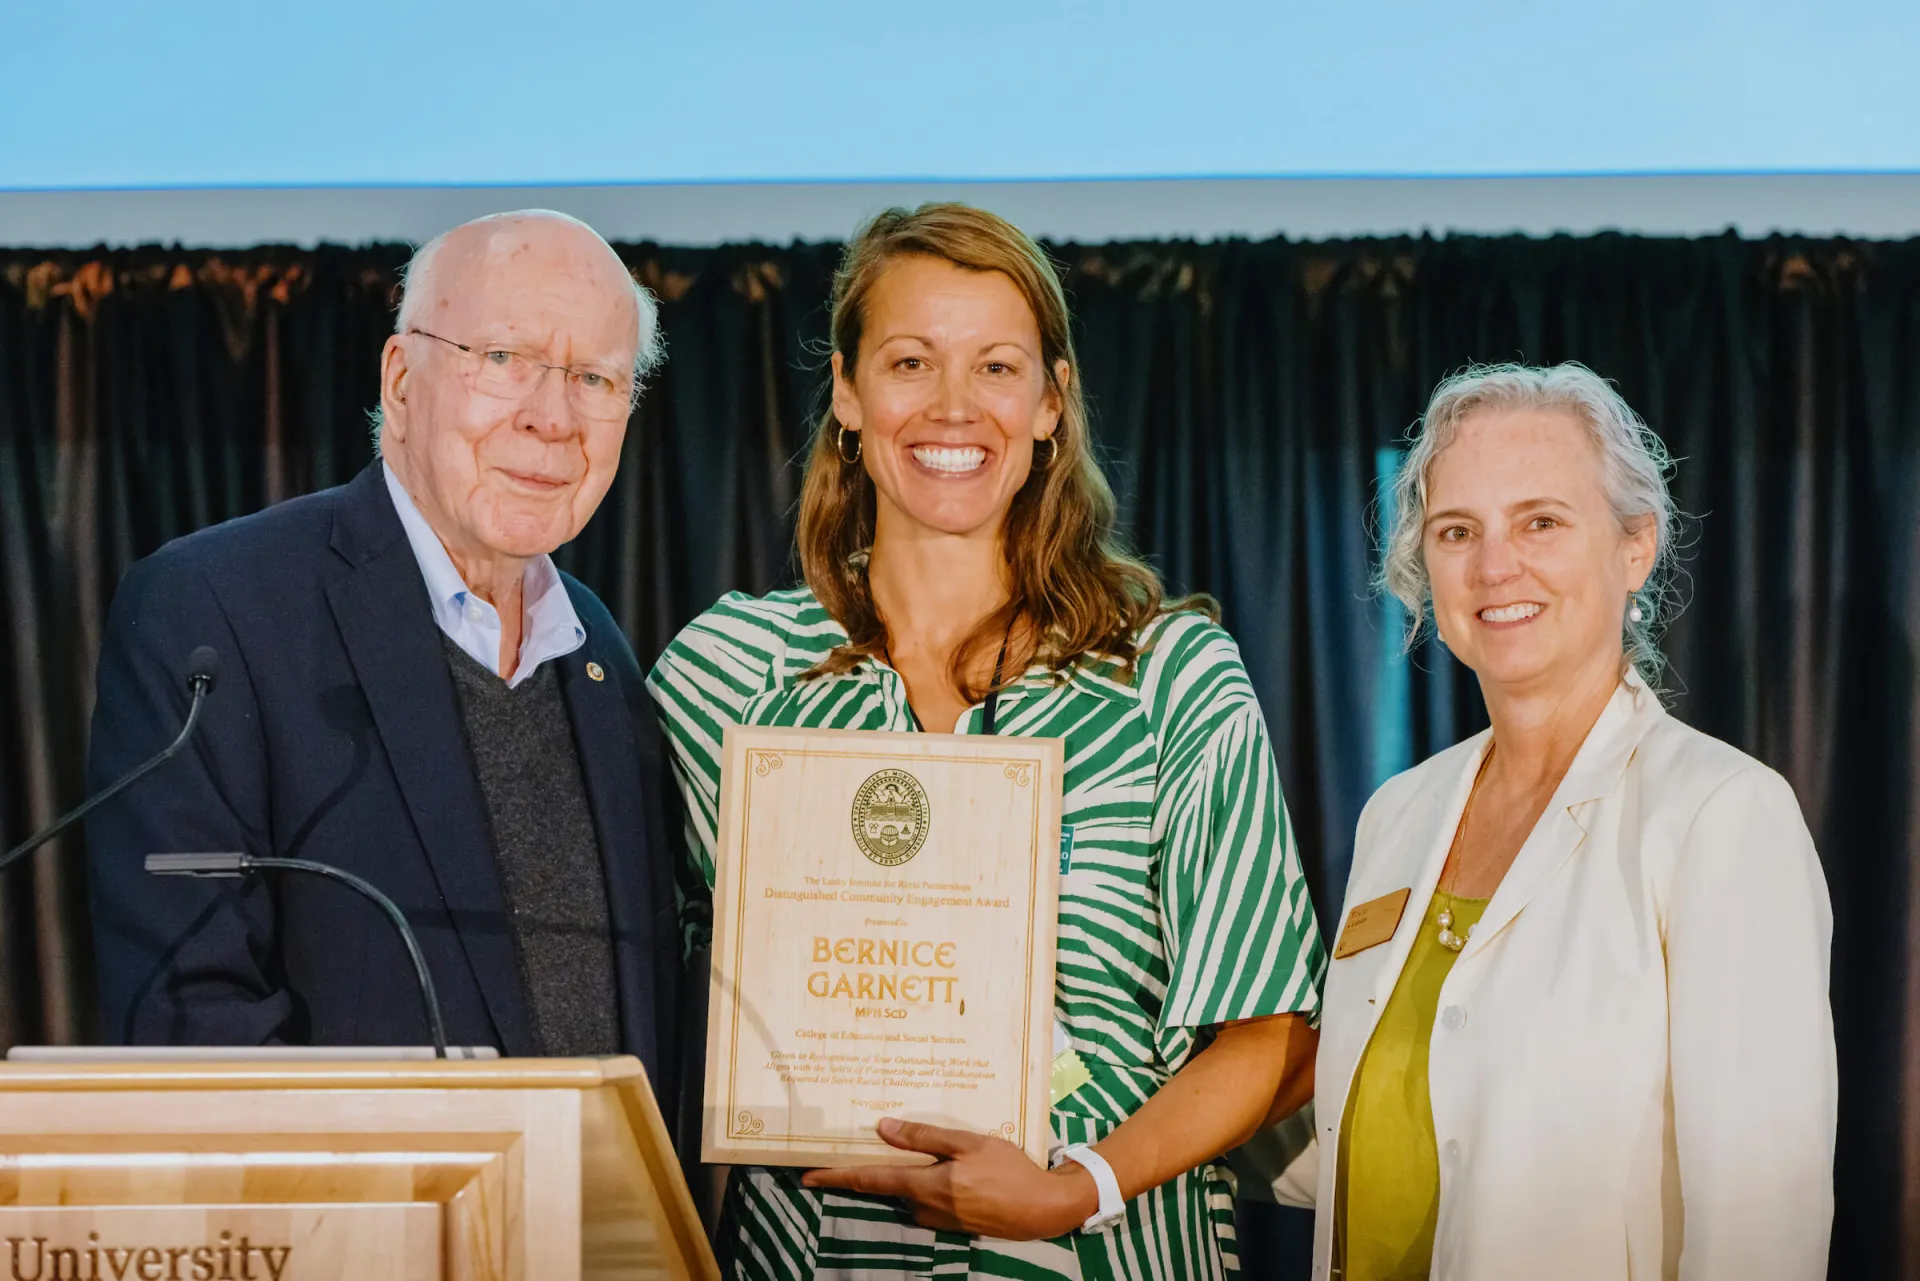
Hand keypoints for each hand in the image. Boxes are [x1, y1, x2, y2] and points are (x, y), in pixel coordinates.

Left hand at [801, 1118, 1097, 1240]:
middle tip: (858, 1147)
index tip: (808, 1176)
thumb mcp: (969, 1144)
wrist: (1044, 1208)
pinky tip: (940, 1167)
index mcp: (926, 1184)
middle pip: (889, 1186)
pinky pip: (927, 1199)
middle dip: (872, 1170)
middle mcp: (926, 1206)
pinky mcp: (953, 1222)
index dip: (838, 1177)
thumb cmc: (1009, 1170)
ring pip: (909, 1191)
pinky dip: (924, 1183)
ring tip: (908, 1151)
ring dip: (904, 1175)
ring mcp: (940, 1218)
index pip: (871, 1180)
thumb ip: (926, 1136)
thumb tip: (883, 1127)